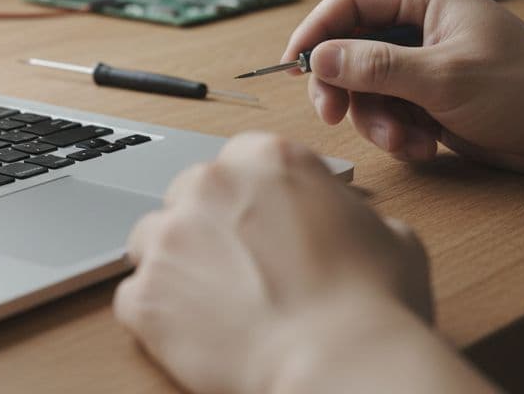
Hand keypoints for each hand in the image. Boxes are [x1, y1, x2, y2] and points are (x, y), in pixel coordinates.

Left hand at [114, 132, 491, 393]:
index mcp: (266, 159)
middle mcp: (208, 185)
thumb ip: (348, 212)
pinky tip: (196, 334)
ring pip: (150, 239)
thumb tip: (343, 219)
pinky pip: (135, 297)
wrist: (342, 363)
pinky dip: (158, 316)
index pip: (237, 163)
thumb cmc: (373, 305)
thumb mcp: (388, 233)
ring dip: (174, 263)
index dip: (249, 199)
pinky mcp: (144, 293)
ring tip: (214, 303)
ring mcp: (169, 238)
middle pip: (187, 196)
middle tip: (240, 270)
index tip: (260, 225)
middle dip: (206, 228)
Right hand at [284, 0, 523, 173]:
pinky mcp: (427, 99)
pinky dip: (398, 134)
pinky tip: (425, 147)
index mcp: (425, 0)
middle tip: (335, 116)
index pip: (349, 2)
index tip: (294, 65)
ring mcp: (421, 65)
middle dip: (343, 87)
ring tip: (407, 142)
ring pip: (365, 88)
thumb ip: (377, 67)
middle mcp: (418, 27)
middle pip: (348, 48)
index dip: (316, 31)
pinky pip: (387, 113)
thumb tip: (319, 58)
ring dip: (377, 121)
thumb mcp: (445, 78)